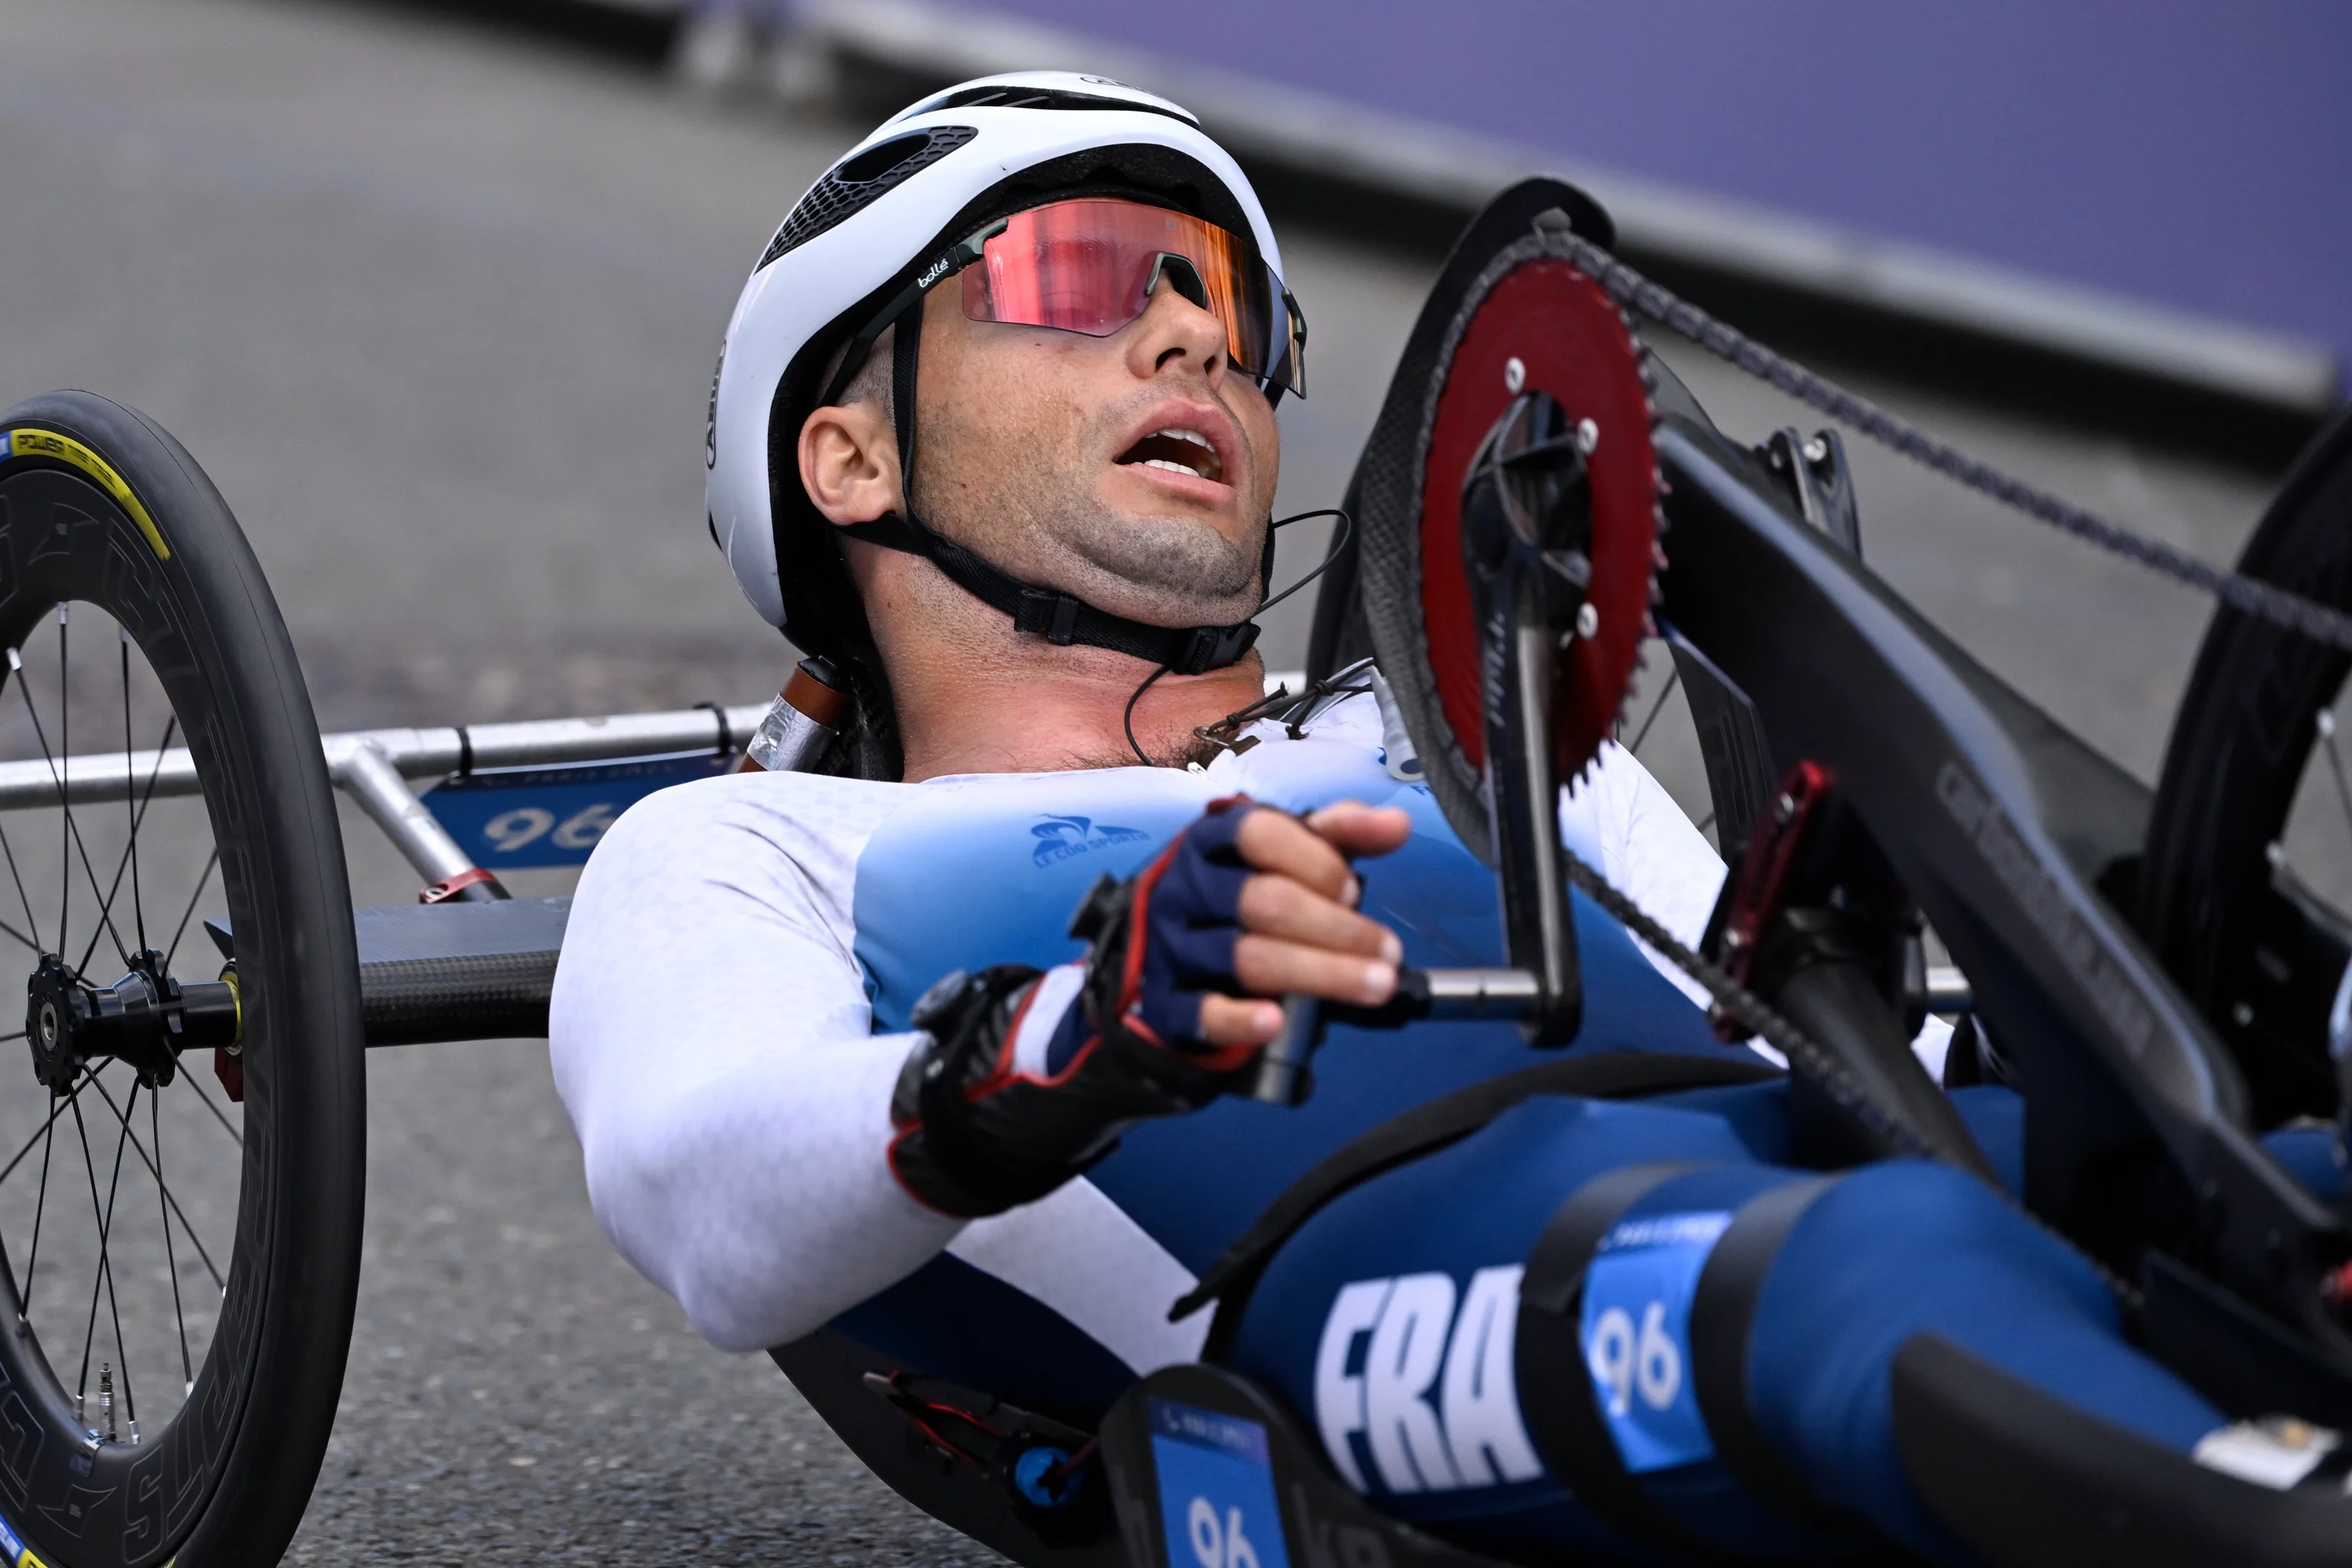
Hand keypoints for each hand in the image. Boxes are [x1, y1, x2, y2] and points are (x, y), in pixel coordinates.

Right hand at [1197, 801, 1409, 1047]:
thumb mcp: (1289, 853)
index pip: (1259, 834)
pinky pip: (1202, 1012)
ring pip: (1247, 958)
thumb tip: (1396, 823)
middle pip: (1263, 902)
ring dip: (1321, 974)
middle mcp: (1188, 888)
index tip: (1353, 892)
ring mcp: (1173, 945)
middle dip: (1337, 928)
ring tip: (1375, 986)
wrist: (1177, 950)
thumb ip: (1341, 834)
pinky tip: (1275, 1021)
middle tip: (1388, 952)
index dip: (1315, 862)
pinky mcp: (1167, 1001)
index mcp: (1214, 841)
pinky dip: (1240, 1019)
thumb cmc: (1245, 893)